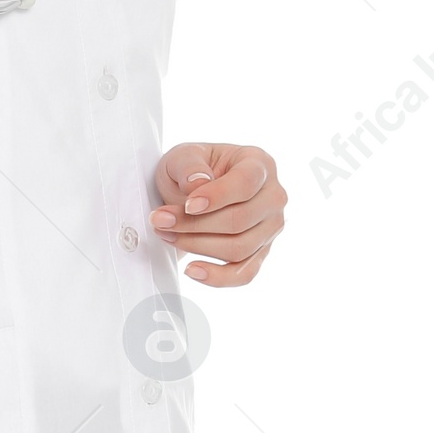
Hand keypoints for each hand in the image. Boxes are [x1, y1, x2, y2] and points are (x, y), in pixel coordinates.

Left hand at [150, 142, 286, 285]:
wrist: (191, 192)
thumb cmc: (193, 170)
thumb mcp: (183, 155)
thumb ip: (189, 165)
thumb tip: (197, 185)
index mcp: (259, 164)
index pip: (247, 183)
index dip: (217, 196)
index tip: (188, 205)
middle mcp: (272, 196)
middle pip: (241, 220)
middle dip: (195, 225)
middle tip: (161, 221)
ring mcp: (269, 227)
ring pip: (239, 248)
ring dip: (197, 246)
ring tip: (168, 236)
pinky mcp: (260, 253)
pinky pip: (244, 273)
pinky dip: (217, 277)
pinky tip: (192, 270)